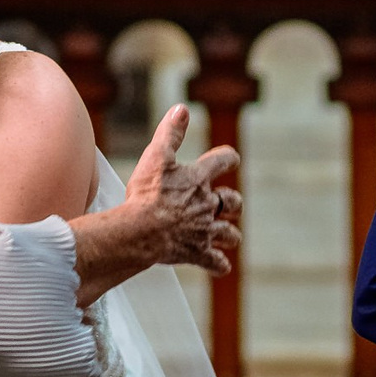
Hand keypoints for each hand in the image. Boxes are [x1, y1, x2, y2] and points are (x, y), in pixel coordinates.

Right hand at [119, 105, 240, 275]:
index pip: (222, 161)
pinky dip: (219, 264)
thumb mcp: (156, 156)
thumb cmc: (147, 194)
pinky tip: (221, 266)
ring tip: (230, 236)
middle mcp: (207, 205)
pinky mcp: (197, 252)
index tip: (231, 159)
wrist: (142, 231)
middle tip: (231, 203)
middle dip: (233, 202)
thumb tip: (181, 110)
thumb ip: (170, 133)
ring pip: (229, 233)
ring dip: (230, 234)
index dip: (228, 158)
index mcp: (198, 179)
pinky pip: (215, 262)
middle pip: (232, 202)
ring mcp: (204, 230)